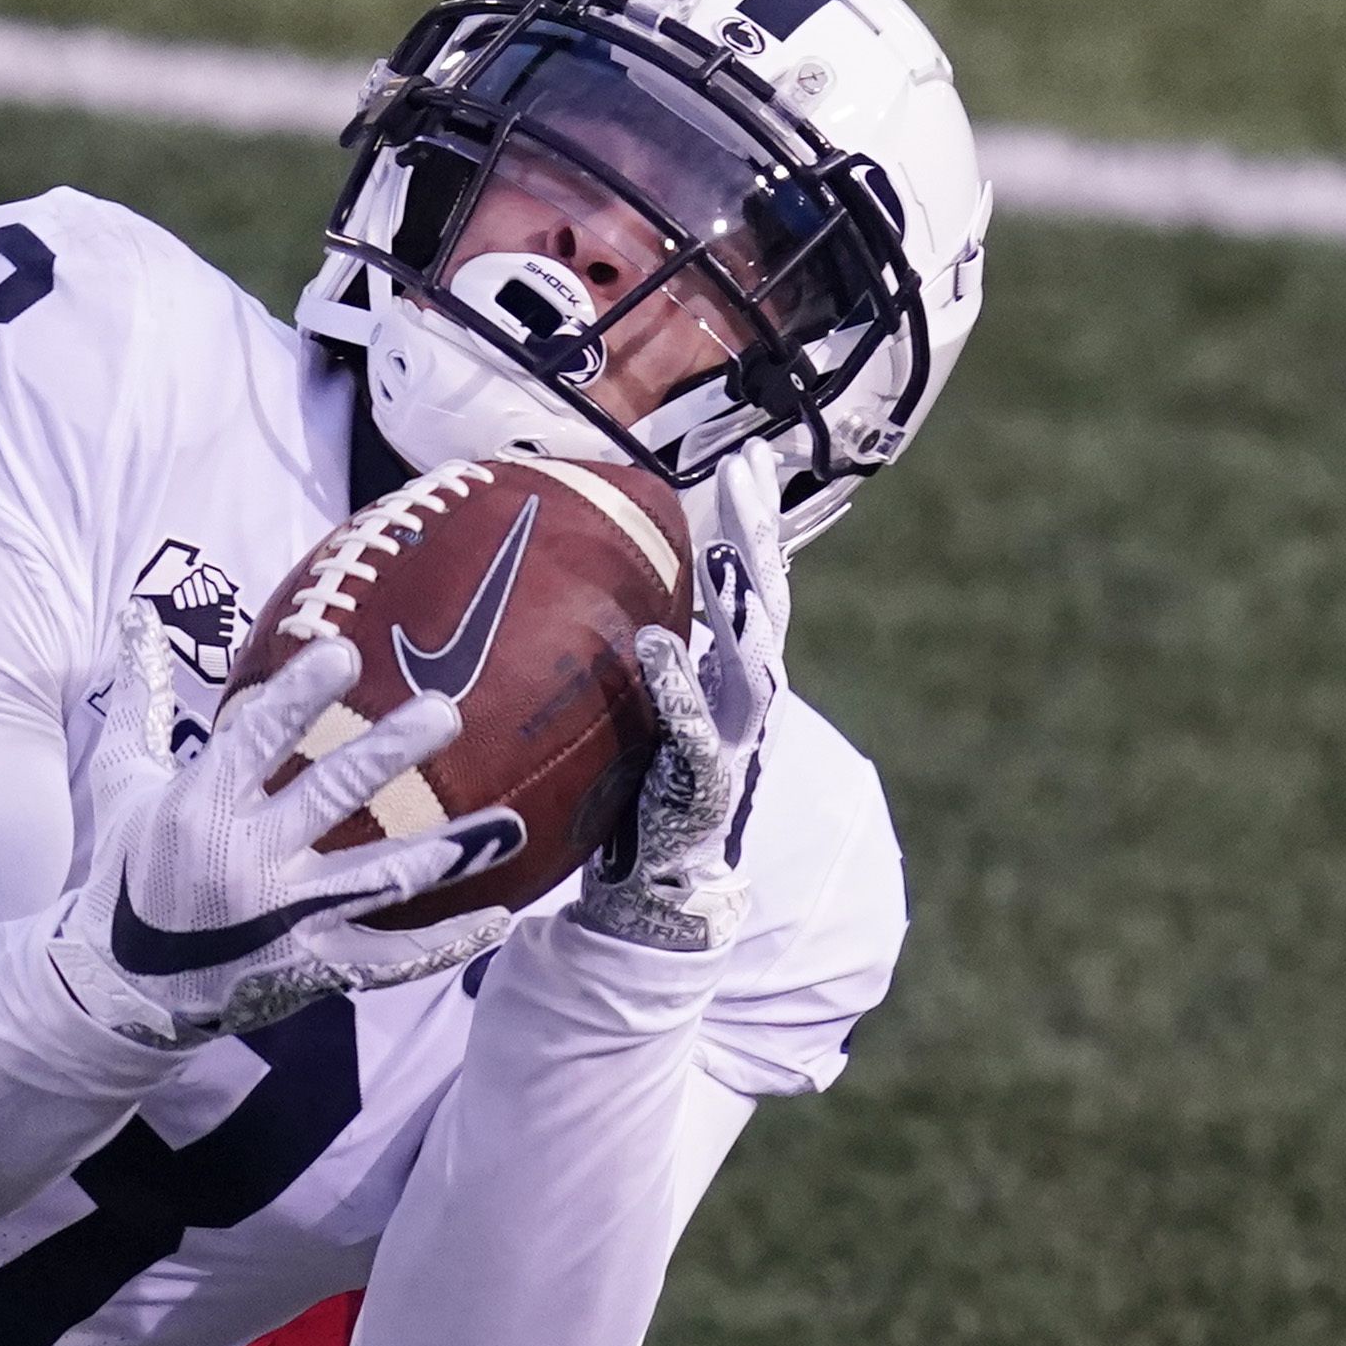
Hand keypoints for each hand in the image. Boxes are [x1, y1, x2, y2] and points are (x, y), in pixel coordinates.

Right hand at [54, 620, 514, 1043]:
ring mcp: (287, 920)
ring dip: (447, 853)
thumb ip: (140, 697)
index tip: (343, 654)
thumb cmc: (129, 870)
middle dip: (387, 754)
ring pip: (377, 880)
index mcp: (200, 808)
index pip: (254, 739)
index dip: (299, 696)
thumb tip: (138, 614)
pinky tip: (499, 919)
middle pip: (328, 798)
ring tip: (508, 825)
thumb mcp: (124, 781)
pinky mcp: (314, 967)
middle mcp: (246, 863)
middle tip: (444, 712)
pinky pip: (389, 960)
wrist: (125, 990)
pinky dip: (444, 945)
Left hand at [570, 448, 790, 953]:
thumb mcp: (645, 705)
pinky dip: (678, 686)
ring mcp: (732, 741)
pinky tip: (658, 644)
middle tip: (753, 474)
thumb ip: (636, 647)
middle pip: (764, 605)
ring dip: (741, 604)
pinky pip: (695, 729)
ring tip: (728, 551)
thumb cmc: (645, 788)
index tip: (753, 457)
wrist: (658, 889)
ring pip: (751, 662)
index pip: (752, 584)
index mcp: (731, 675)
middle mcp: (742, 700)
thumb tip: (581, 583)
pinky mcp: (705, 786)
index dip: (756, 522)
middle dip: (760, 539)